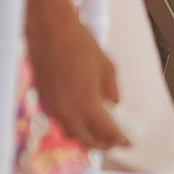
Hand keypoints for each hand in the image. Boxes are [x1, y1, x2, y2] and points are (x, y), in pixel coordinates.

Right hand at [24, 0, 126, 155]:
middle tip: (116, 142)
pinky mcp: (44, 101)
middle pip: (88, 140)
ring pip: (72, 133)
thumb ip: (112, 92)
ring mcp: (53, 108)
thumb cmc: (81, 44)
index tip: (130, 143)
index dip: (121, 140)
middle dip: (103, 144)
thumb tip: (115, 107)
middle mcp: (68, 112)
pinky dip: (74, 125)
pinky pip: (61, 121)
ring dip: (87, 137)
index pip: (107, 133)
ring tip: (100, 134)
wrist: (49, 30)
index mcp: (88, 104)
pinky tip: (83, 119)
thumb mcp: (107, 66)